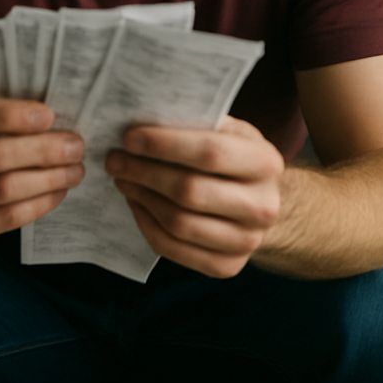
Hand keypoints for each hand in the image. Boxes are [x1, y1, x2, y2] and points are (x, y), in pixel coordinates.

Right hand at [0, 93, 84, 249]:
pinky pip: (6, 218)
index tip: (49, 116)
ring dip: (50, 179)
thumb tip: (66, 115)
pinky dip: (41, 203)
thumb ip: (12, 110)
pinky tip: (59, 191)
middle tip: (77, 146)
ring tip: (76, 170)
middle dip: (45, 151)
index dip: (11, 116)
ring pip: (4, 190)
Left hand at [106, 116, 284, 278]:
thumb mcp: (232, 133)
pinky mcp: (228, 267)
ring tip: (123, 179)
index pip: (210, 153)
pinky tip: (137, 203)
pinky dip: (146, 224)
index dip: (165, 145)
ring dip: (141, 198)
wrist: (263, 202)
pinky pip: (173, 248)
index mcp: (267, 163)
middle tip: (116, 160)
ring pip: (178, 223)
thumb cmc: (237, 159)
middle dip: (144, 173)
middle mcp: (263, 206)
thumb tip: (147, 115)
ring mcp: (248, 241)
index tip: (130, 137)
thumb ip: (200, 125)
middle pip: (190, 191)